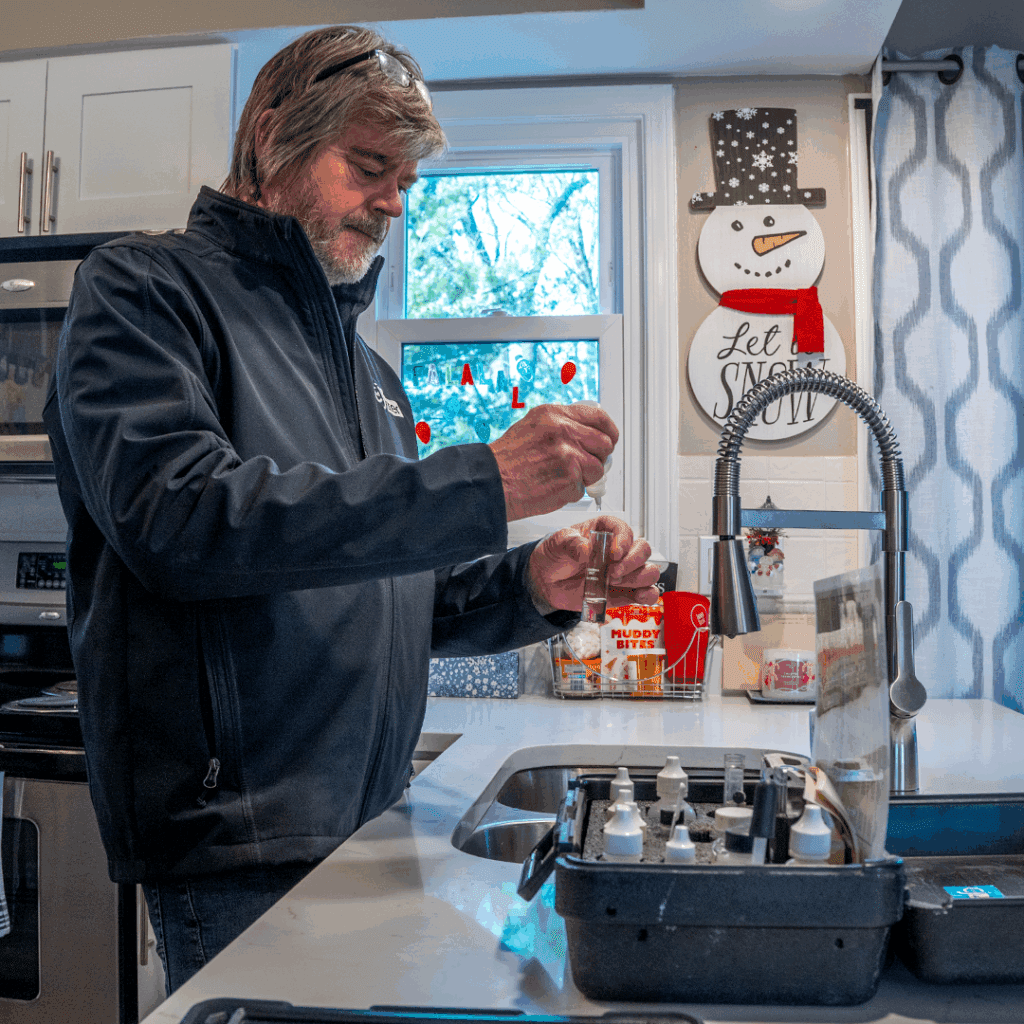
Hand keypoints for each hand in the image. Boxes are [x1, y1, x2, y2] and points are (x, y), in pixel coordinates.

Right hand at [488, 404, 617, 521]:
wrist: (492, 482)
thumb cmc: (508, 460)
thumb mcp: (533, 427)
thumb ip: (561, 425)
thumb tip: (587, 432)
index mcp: (554, 414)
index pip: (598, 416)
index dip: (608, 431)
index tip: (609, 438)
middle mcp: (563, 430)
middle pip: (604, 443)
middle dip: (599, 457)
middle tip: (585, 464)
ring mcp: (568, 454)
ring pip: (599, 468)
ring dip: (586, 477)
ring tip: (562, 477)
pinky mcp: (570, 478)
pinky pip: (585, 487)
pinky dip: (572, 491)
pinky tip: (553, 486)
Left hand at [527, 516, 660, 613]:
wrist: (545, 580)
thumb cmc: (555, 555)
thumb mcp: (557, 543)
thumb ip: (571, 543)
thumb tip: (586, 549)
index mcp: (605, 531)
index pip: (624, 530)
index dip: (623, 541)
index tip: (614, 553)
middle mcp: (619, 550)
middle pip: (643, 550)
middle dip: (632, 562)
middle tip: (612, 571)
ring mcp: (623, 572)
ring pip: (648, 572)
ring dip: (637, 578)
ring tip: (614, 582)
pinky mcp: (623, 592)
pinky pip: (646, 593)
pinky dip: (647, 595)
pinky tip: (639, 596)